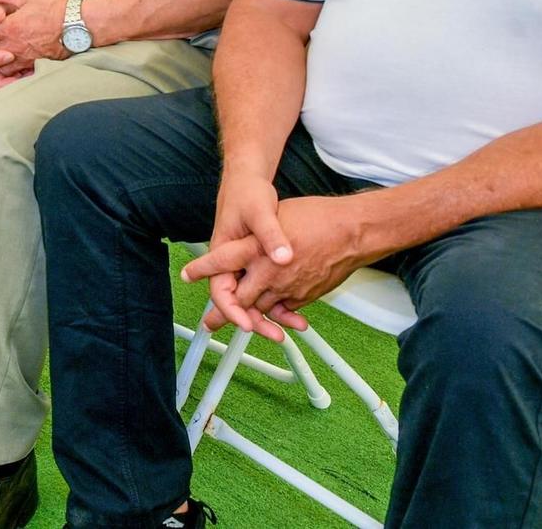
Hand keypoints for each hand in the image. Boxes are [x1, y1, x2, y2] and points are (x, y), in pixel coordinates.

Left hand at [182, 195, 368, 343]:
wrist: (353, 232)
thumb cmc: (318, 218)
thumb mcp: (276, 216)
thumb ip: (257, 236)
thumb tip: (245, 244)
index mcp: (258, 248)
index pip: (222, 261)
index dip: (202, 269)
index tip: (188, 275)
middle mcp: (269, 271)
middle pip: (239, 298)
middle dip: (222, 313)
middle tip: (208, 323)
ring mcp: (288, 287)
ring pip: (261, 308)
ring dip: (248, 317)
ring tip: (235, 325)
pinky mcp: (305, 296)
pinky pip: (283, 309)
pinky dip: (275, 312)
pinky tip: (271, 314)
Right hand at [185, 174, 293, 338]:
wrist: (249, 179)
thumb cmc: (247, 193)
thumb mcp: (259, 211)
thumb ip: (270, 236)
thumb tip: (282, 257)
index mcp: (224, 251)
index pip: (221, 290)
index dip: (232, 310)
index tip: (248, 324)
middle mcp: (234, 262)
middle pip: (239, 300)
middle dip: (255, 320)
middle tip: (275, 335)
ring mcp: (247, 263)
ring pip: (255, 297)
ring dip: (272, 314)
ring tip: (293, 327)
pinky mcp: (262, 262)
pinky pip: (269, 288)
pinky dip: (282, 301)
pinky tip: (299, 310)